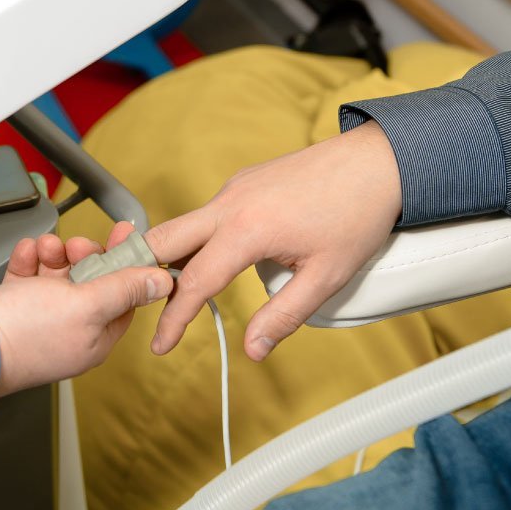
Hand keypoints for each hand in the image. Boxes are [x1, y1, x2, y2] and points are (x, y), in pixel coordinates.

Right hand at [0, 221, 172, 396]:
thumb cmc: (26, 334)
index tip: (123, 236)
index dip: (125, 264)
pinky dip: (29, 260)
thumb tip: (162, 282)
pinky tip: (26, 253)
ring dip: (54, 254)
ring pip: (59, 274)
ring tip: (45, 248)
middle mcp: (71, 329)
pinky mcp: (15, 307)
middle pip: (91, 281)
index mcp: (96, 337)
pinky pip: (30, 275)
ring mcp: (41, 318)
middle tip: (76, 245)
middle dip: (84, 255)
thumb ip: (125, 289)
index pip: (124, 296)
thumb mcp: (86, 305)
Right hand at [144, 121, 401, 361]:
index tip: (160, 344)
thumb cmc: (358, 214)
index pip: (195, 282)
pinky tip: (209, 259)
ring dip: (169, 256)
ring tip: (166, 292)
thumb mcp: (326, 277)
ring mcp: (235, 187)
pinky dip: (196, 238)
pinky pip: (207, 213)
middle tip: (130, 303)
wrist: (380, 160)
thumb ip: (284, 316)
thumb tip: (254, 349)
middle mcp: (230, 203)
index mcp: (247, 229)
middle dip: (140, 271)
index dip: (173, 318)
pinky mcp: (244, 182)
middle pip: (164, 239)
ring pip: (184, 224)